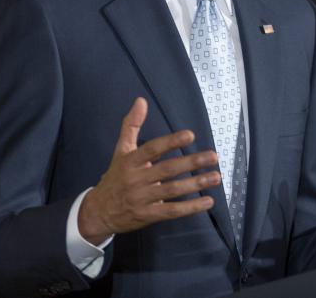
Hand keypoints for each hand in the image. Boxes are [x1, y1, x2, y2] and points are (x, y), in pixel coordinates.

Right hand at [78, 97, 219, 243]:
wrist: (100, 211)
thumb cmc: (116, 177)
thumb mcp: (120, 150)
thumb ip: (131, 125)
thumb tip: (141, 100)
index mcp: (130, 161)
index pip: (152, 149)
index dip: (171, 142)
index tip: (190, 135)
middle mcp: (136, 179)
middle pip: (167, 170)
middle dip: (191, 162)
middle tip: (213, 156)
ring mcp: (142, 198)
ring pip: (172, 190)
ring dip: (196, 183)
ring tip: (215, 176)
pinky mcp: (147, 215)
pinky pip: (172, 211)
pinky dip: (191, 207)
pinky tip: (208, 201)